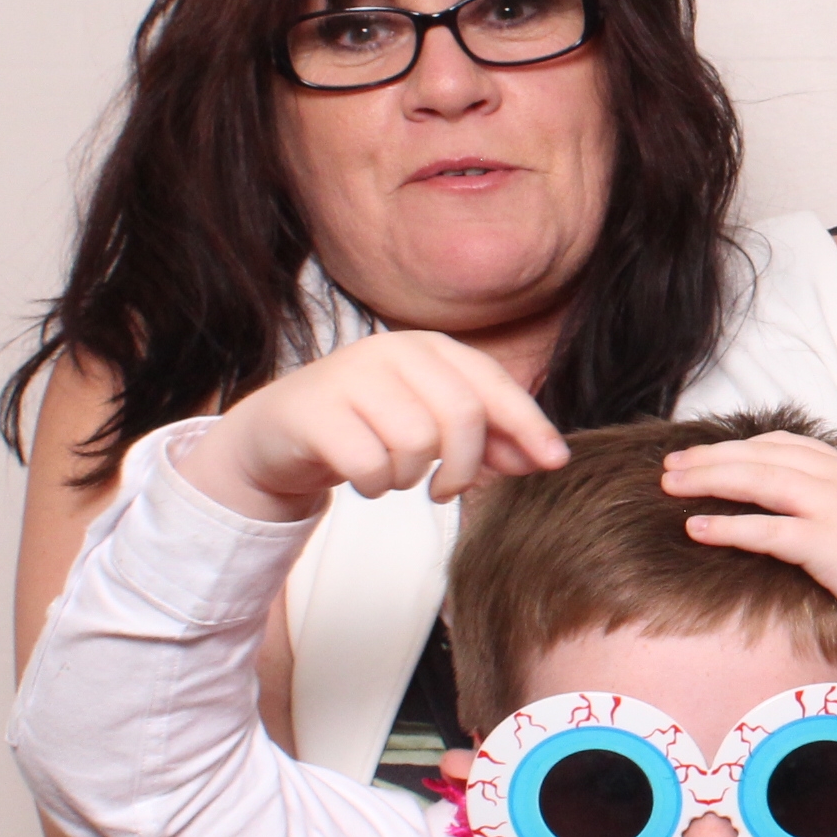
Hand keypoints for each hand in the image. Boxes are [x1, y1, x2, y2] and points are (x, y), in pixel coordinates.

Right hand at [182, 330, 567, 523]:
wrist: (280, 434)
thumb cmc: (369, 427)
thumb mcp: (434, 427)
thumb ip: (490, 439)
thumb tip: (547, 458)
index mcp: (429, 347)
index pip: (494, 384)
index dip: (529, 425)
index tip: (555, 463)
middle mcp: (393, 349)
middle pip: (462, 415)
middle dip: (465, 466)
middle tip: (446, 490)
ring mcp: (351, 375)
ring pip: (416, 443)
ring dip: (411, 476)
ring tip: (393, 472)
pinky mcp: (315, 410)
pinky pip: (370, 465)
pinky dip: (375, 485)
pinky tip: (364, 478)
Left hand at [660, 433, 836, 677]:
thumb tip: (806, 524)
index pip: (783, 444)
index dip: (738, 446)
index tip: (704, 454)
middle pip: (761, 455)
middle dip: (710, 457)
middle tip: (669, 465)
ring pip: (758, 480)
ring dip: (708, 479)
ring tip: (669, 485)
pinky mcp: (832, 546)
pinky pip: (767, 530)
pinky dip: (728, 526)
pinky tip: (696, 529)